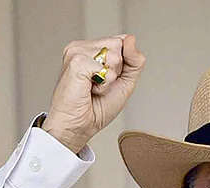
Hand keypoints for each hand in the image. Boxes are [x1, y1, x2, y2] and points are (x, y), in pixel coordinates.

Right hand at [42, 34, 145, 153]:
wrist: (79, 126)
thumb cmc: (96, 108)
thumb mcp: (125, 83)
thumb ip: (134, 61)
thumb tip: (130, 38)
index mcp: (91, 49)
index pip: (122, 41)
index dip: (123, 65)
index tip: (107, 80)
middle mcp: (82, 47)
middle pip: (119, 45)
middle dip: (117, 71)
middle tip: (100, 85)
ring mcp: (76, 52)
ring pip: (113, 54)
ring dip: (109, 79)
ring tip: (94, 88)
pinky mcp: (75, 61)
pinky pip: (105, 67)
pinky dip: (103, 84)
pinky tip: (89, 89)